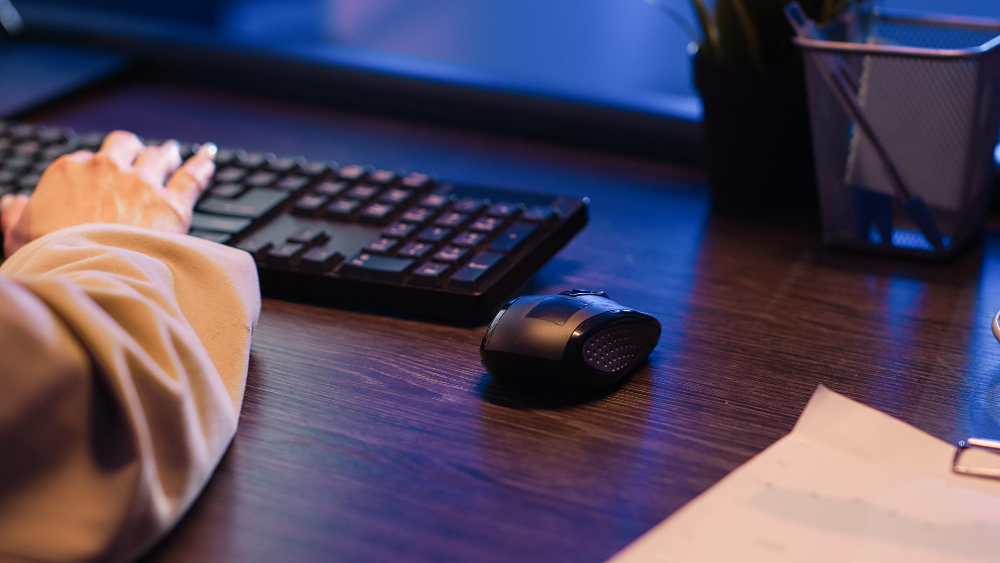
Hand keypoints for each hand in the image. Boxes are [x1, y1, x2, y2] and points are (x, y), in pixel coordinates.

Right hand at [0, 130, 216, 256]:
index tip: (104, 176)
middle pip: (126, 146)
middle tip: (143, 154)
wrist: (89, 274)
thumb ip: (13, 214)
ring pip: (159, 157)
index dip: (98, 169)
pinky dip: (201, 166)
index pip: (88, 159)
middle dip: (134, 150)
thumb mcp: (17, 235)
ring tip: (173, 153)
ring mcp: (143, 184)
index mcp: (70, 170)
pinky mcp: (172, 205)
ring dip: (166, 155)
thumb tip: (12, 203)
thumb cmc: (51, 257)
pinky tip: (207, 159)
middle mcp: (108, 169)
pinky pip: (192, 177)